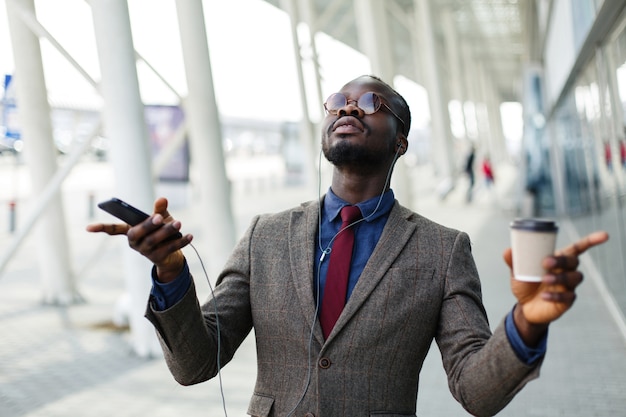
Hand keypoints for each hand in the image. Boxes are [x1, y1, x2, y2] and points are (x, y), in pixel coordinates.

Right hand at [86, 197, 192, 281]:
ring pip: (154, 241)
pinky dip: (180, 242)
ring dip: (167, 232)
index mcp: (131, 232)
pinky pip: (169, 249)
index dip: (102, 228)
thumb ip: (160, 210)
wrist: (171, 256)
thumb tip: (162, 199)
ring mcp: (145, 252)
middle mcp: (135, 242)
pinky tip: (190, 236)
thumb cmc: (161, 232)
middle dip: (148, 225)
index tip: (87, 228)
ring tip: (179, 223)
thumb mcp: (160, 218)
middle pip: (138, 233)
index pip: (114, 229)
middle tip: (159, 217)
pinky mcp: (158, 258)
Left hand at [503, 230, 608, 344]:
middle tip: (545, 263)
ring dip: (560, 277)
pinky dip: (556, 296)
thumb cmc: (525, 285)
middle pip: (573, 262)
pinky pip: (568, 296)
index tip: (604, 236)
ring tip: (544, 280)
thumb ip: (513, 262)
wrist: (525, 308)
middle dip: (562, 260)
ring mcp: (569, 286)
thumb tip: (507, 250)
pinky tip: (545, 296)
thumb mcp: (517, 272)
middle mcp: (567, 271)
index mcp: (557, 260)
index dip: (591, 241)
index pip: (577, 248)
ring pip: (574, 278)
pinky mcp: (567, 301)